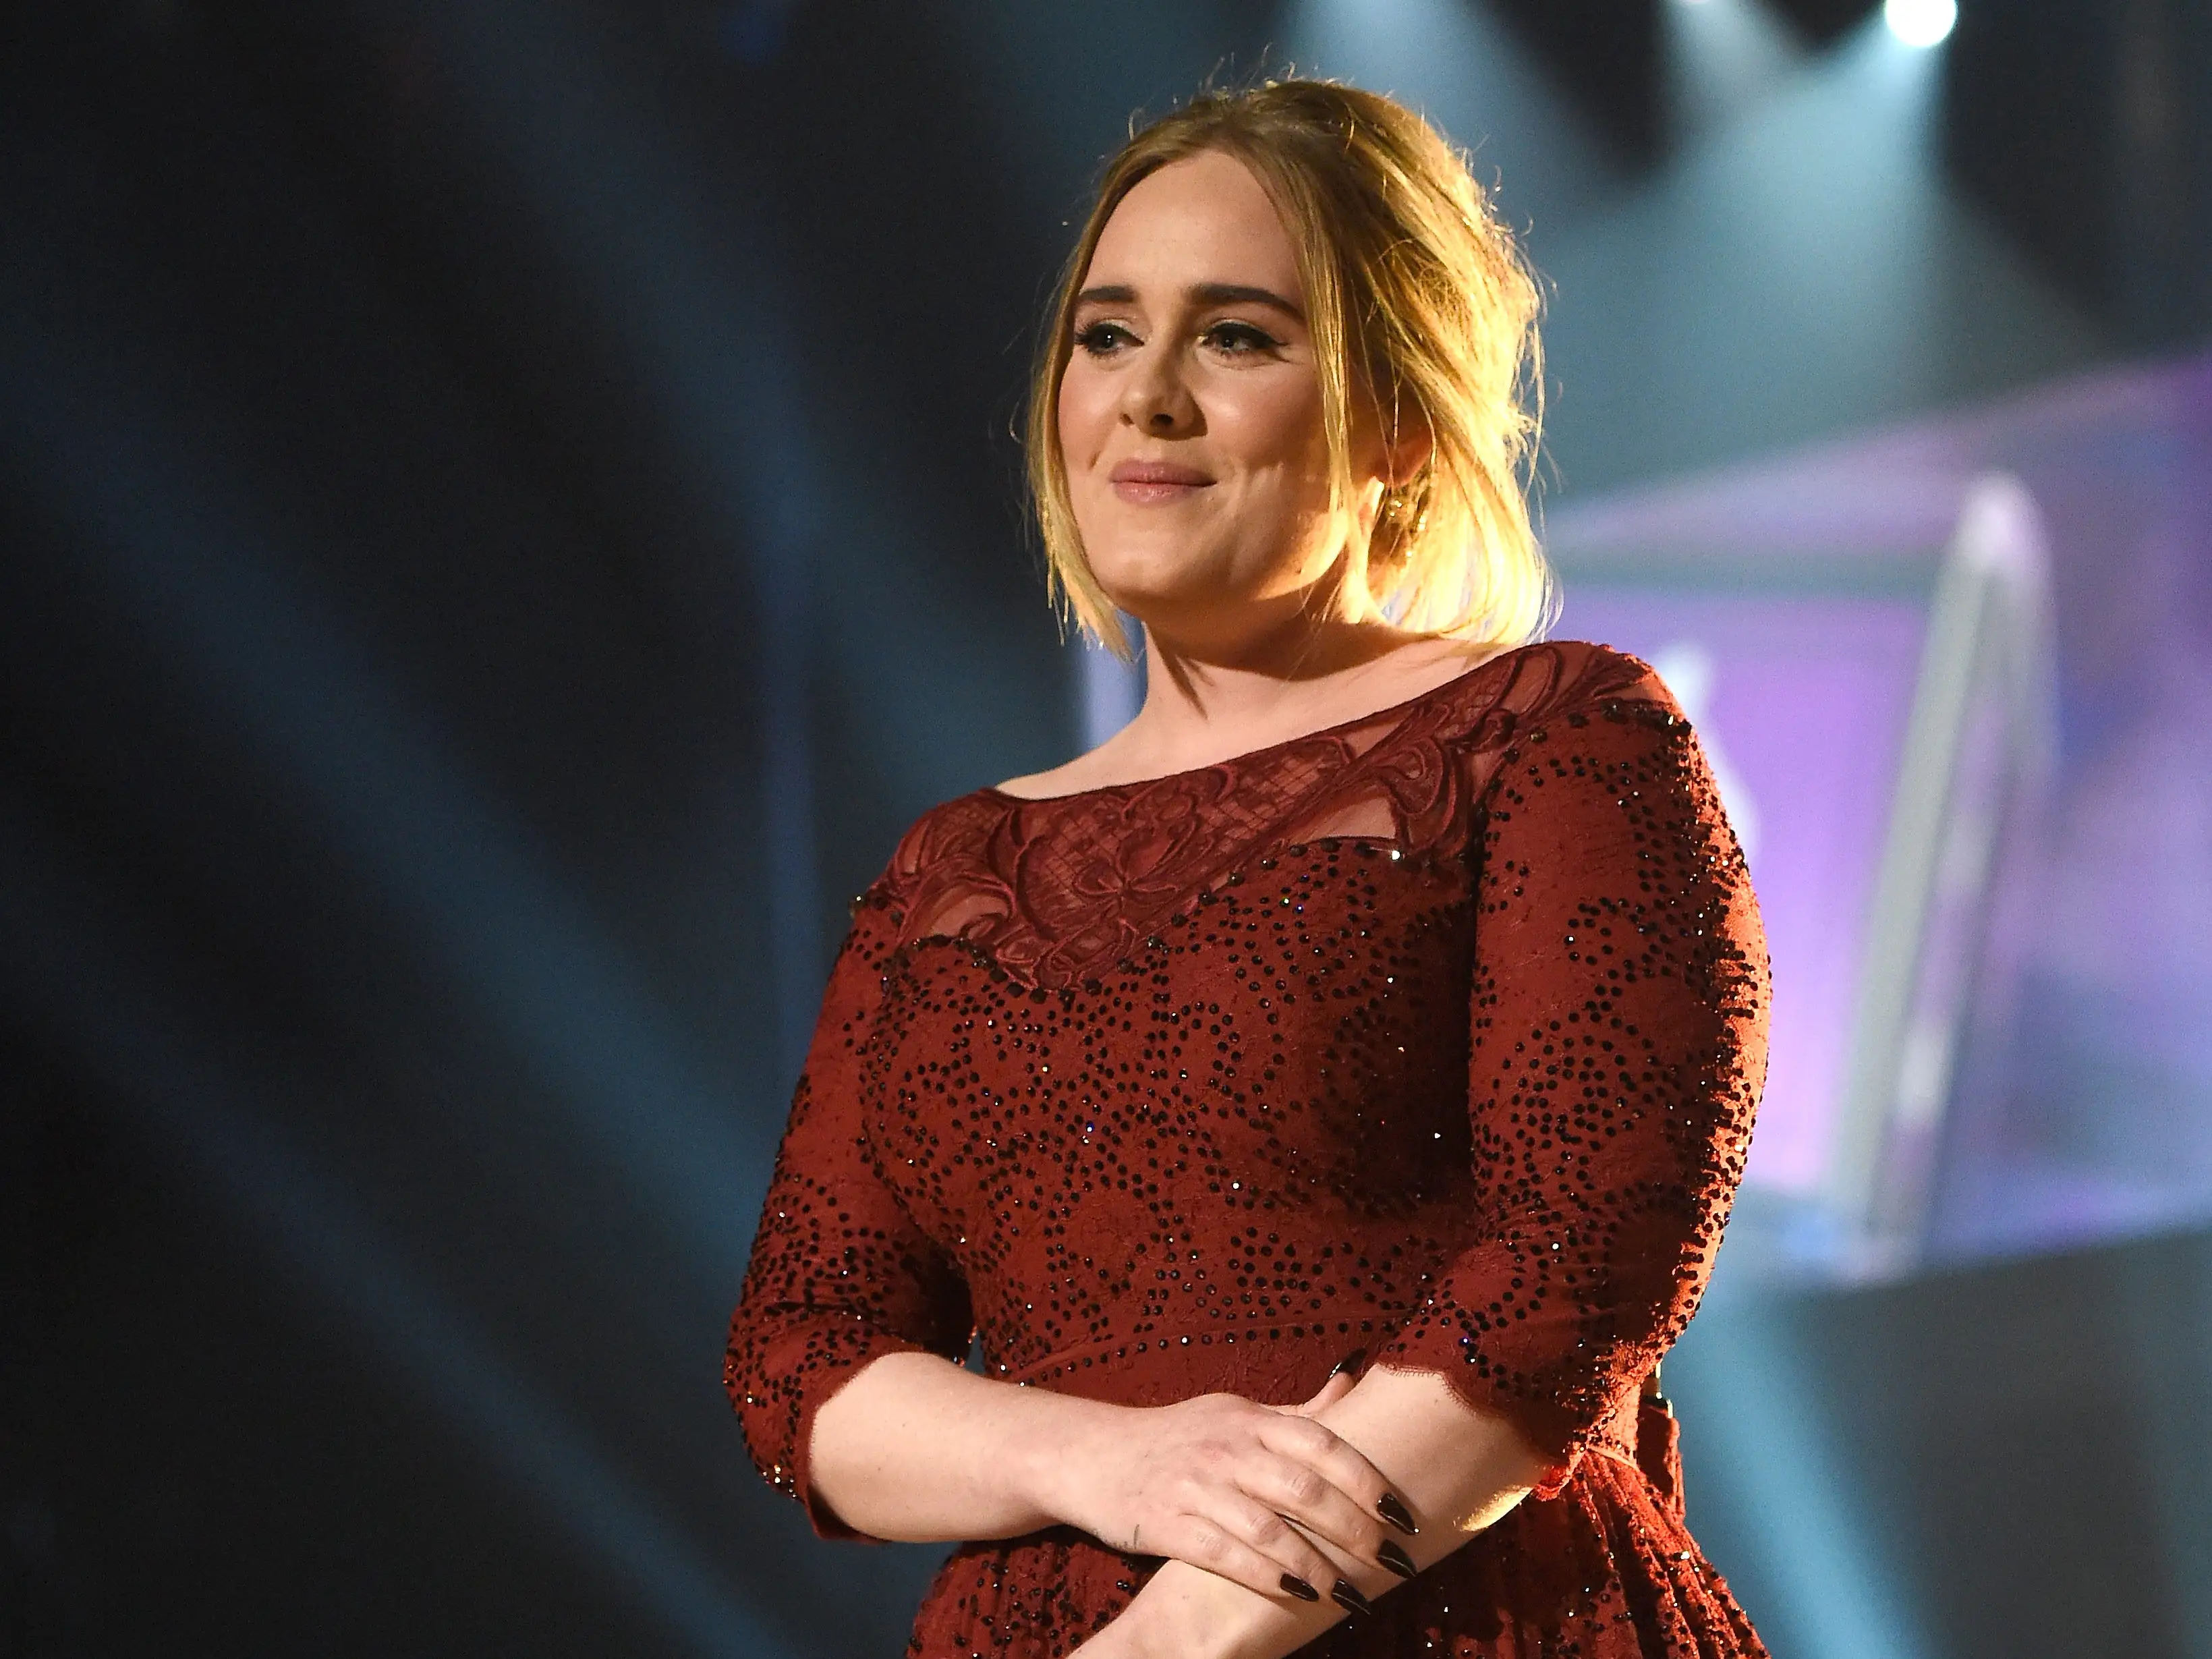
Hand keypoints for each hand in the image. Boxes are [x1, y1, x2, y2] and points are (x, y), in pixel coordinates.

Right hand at [1045, 1367, 1409, 1606]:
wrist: (1092, 1454)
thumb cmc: (1176, 1435)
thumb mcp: (1233, 1411)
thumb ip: (1294, 1412)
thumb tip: (1353, 1384)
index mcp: (1250, 1419)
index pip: (1321, 1442)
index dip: (1367, 1478)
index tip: (1403, 1513)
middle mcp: (1226, 1447)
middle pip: (1304, 1489)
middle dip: (1356, 1529)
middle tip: (1393, 1561)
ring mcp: (1195, 1485)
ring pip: (1269, 1528)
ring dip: (1317, 1565)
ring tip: (1353, 1593)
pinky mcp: (1167, 1523)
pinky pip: (1225, 1554)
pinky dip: (1266, 1576)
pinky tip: (1298, 1596)